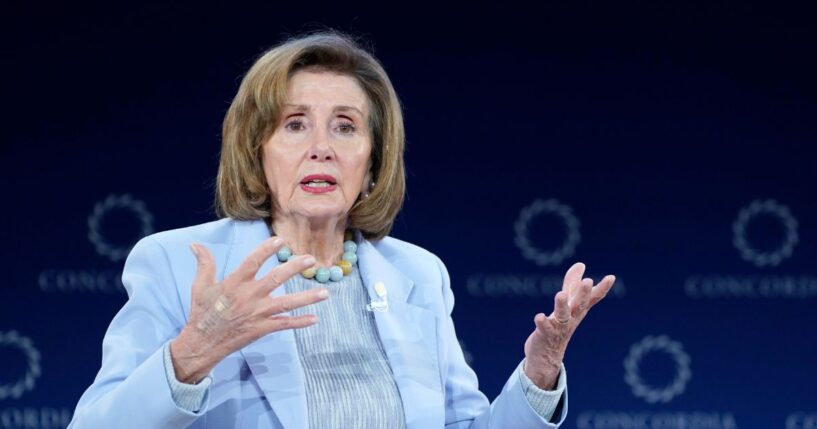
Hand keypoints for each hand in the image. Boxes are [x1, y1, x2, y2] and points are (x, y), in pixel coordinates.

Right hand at [170, 237, 327, 382]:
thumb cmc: (202, 312)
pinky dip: (300, 322)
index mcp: (235, 283)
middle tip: (311, 259)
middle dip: (295, 268)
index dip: (267, 250)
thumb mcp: (200, 286)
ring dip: (307, 298)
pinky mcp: (262, 329)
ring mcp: (257, 314)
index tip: (280, 240)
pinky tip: (315, 319)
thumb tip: (196, 245)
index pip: (253, 261)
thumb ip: (204, 264)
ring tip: (325, 293)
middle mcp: (249, 297)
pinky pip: (284, 325)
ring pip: (286, 304)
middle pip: (276, 279)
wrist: (202, 343)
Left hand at [523, 262, 614, 389]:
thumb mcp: (567, 303)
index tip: (611, 277)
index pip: (592, 299)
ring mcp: (559, 327)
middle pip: (579, 305)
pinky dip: (542, 322)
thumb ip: (572, 284)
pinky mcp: (545, 334)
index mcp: (577, 310)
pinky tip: (539, 316)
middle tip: (588, 281)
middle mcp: (571, 318)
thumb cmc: (558, 326)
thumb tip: (581, 264)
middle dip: (583, 294)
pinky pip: (544, 328)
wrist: (547, 356)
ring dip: (561, 305)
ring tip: (560, 295)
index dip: (602, 288)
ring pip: (562, 315)